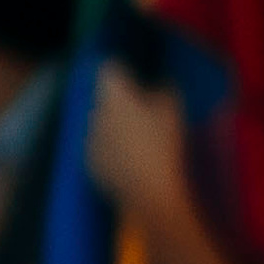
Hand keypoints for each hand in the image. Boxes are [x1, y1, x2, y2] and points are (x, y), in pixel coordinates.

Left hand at [84, 62, 191, 234]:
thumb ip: (165, 93)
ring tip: (136, 140)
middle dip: (118, 104)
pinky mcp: (90, 164)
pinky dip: (110, 150)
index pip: (109, 72)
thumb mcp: (174, 113)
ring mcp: (90, 140)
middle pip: (104, 100)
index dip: (119, 71)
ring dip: (113, 127)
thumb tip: (159, 88)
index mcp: (116, 98)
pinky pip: (99, 149)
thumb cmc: (163, 145)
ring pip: (100, 125)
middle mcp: (97, 114)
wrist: (150, 191)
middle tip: (140, 113)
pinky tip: (129, 160)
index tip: (130, 77)